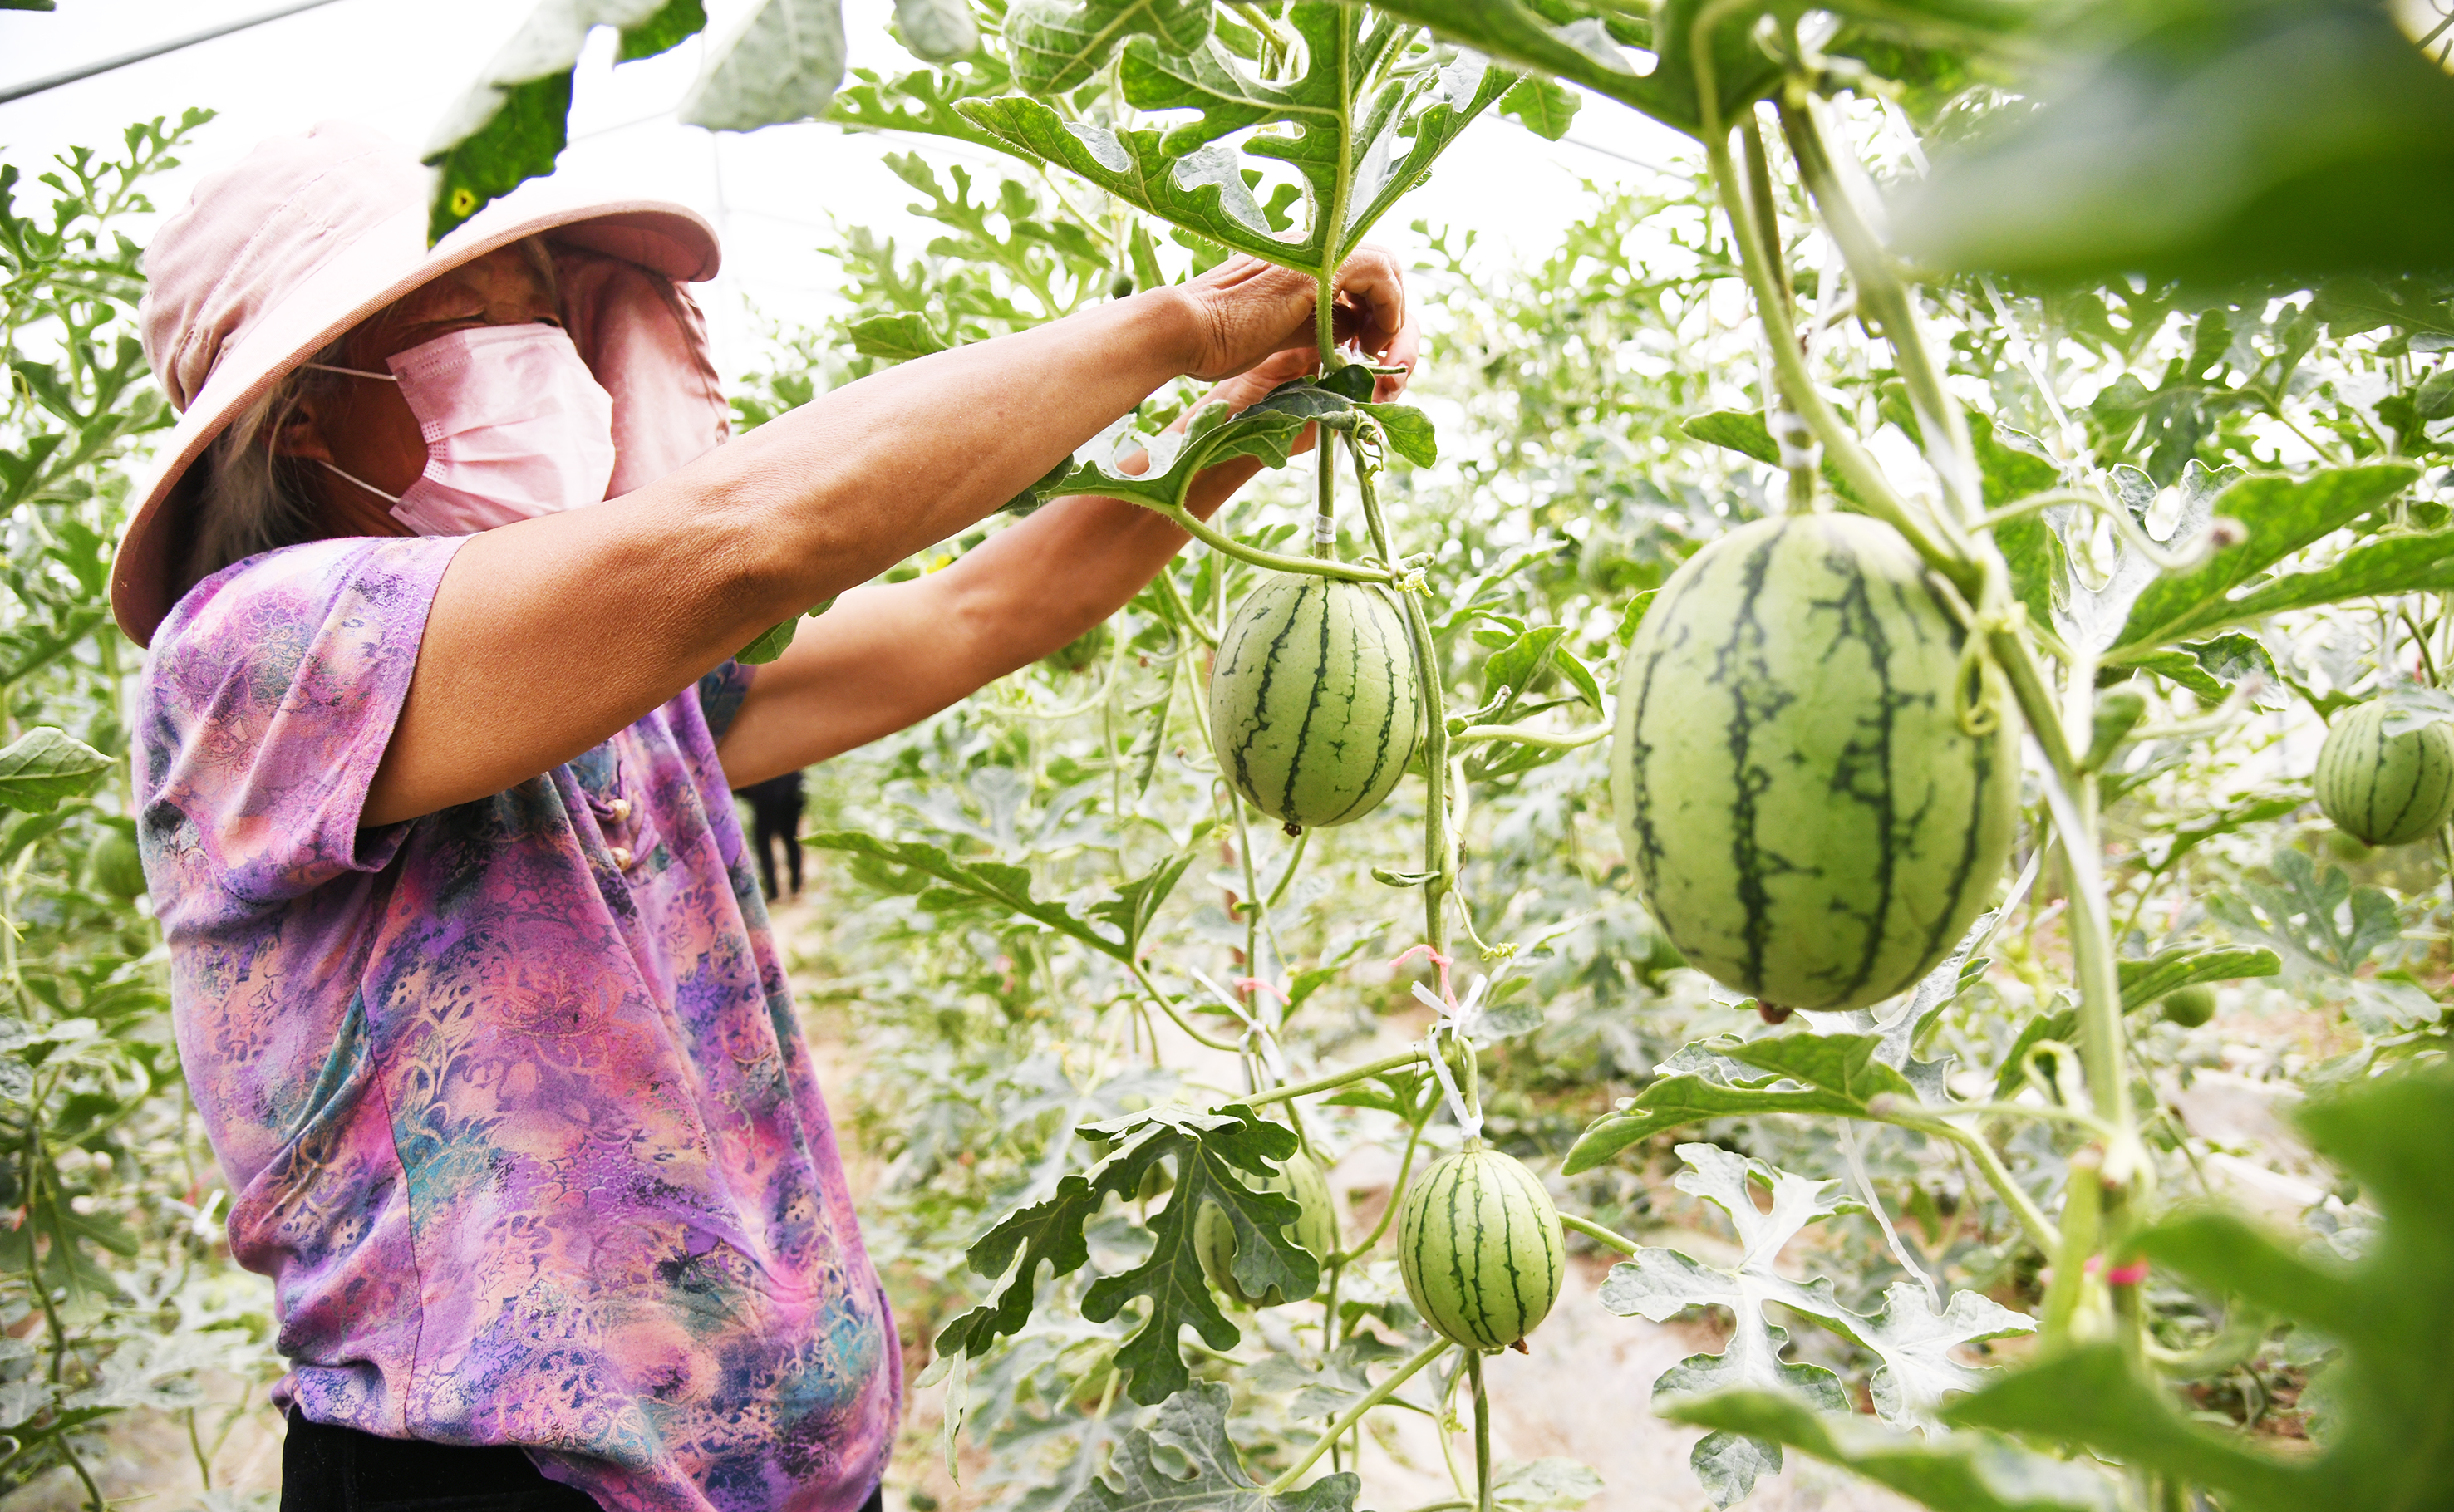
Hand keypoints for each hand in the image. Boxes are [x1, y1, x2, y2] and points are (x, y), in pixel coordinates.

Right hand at [1172, 248, 1411, 384]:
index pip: (1358, 267)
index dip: (1373, 304)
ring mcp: (1314, 250)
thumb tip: (1356, 331)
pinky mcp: (1320, 267)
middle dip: (1391, 307)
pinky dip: (1388, 307)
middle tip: (1377, 347)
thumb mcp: (1284, 331)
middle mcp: (1310, 245)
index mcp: (1297, 255)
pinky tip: (1371, 340)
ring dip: (1393, 309)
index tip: (1366, 343)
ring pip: (1386, 264)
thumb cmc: (1217, 340)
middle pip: (1379, 261)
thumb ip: (1321, 325)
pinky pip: (1380, 274)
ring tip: (1376, 348)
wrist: (1185, 331)